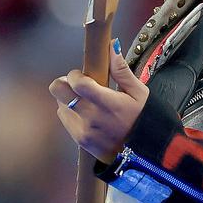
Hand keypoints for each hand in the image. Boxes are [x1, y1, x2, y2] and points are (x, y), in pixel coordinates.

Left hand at [49, 40, 149, 163]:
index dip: (75, 74)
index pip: (76, 82)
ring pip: (60, 105)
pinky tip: (89, 116)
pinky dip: (72, 114)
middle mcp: (91, 118)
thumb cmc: (144, 121)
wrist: (145, 156)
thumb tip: (111, 46)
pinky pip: (66, 121)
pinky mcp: (80, 142)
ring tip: (88, 103)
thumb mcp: (140, 93)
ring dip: (69, 100)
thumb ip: (122, 70)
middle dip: (64, 83)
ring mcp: (83, 131)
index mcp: (107, 103)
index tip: (83, 75)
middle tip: (78, 85)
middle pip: (57, 91)